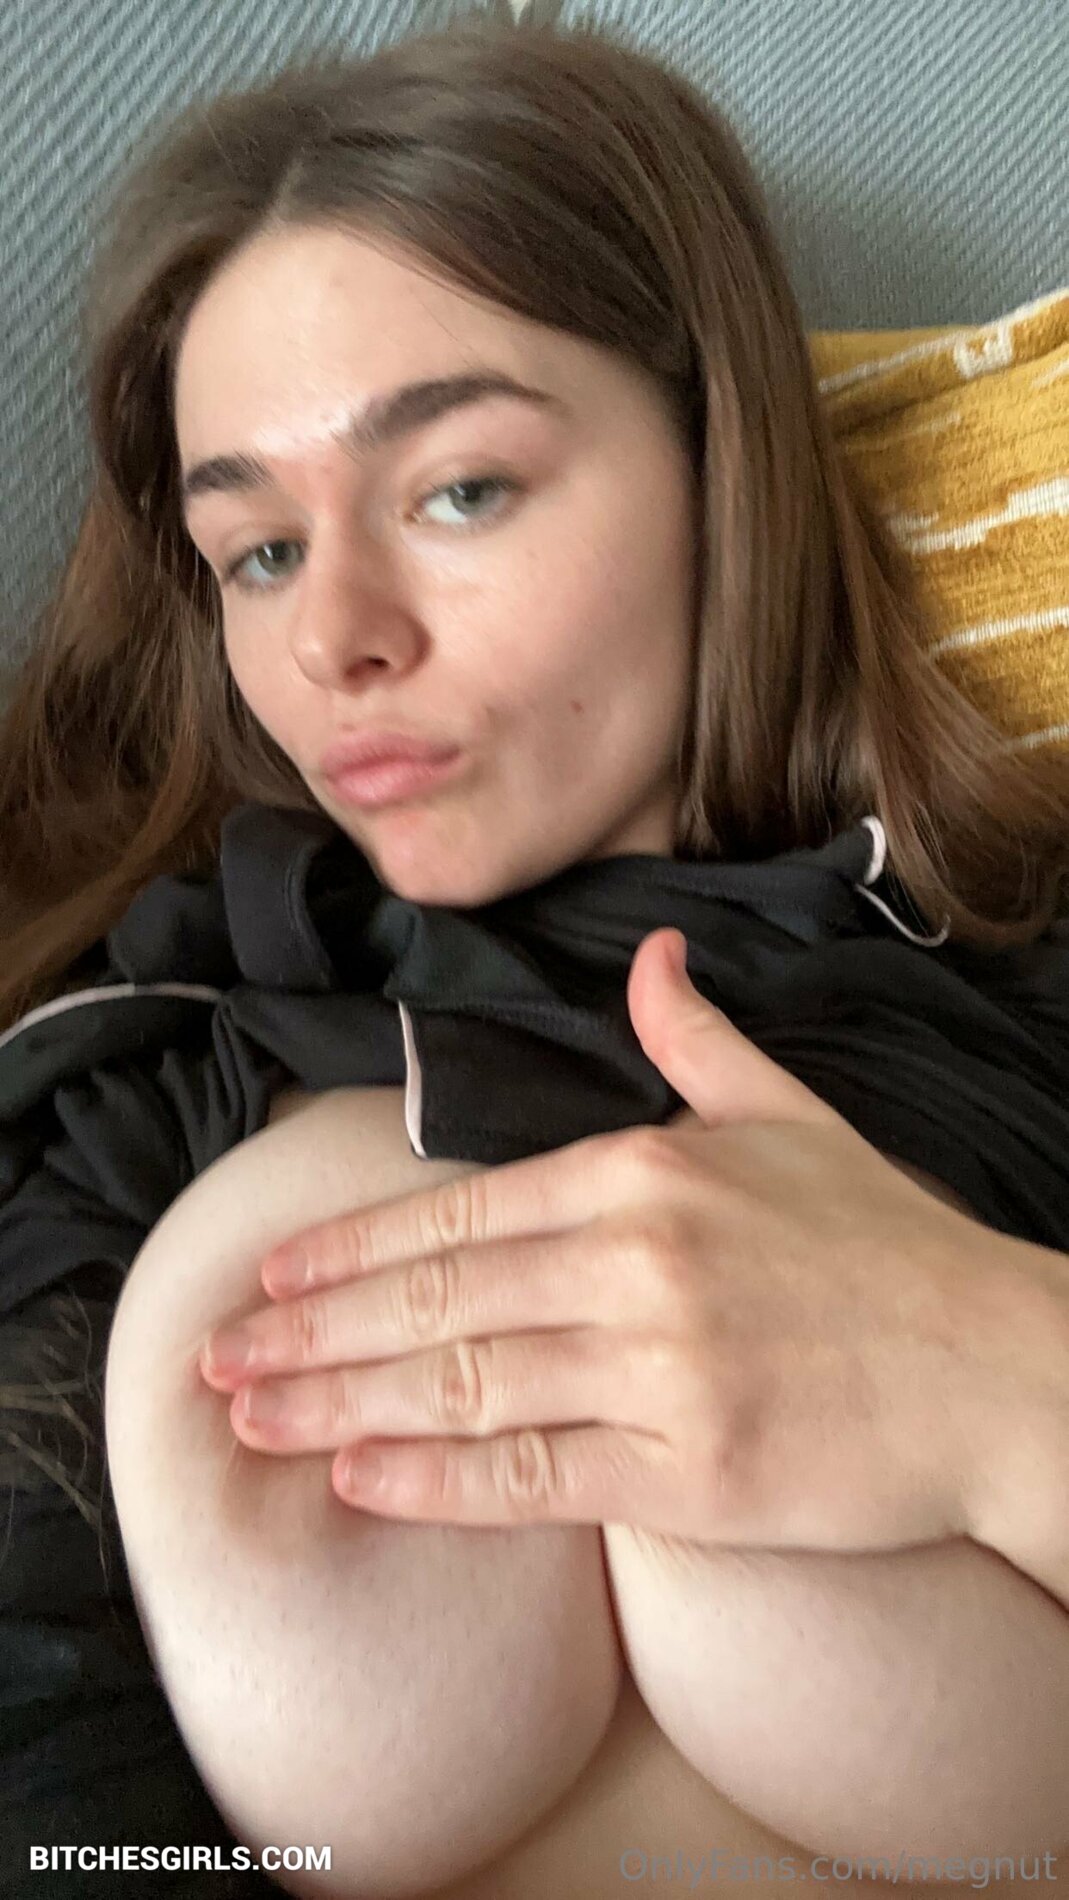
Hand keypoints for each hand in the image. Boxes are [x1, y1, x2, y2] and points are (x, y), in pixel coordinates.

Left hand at [198, 928, 990, 1548]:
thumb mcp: (791, 1116)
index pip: (459, 1209)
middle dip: (310, 1332)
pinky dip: (436, 1482)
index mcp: (645, 1170)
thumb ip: (697, 1041)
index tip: (272, 1277)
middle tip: (215, 1360)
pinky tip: (359, 1483)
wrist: (999, 1368)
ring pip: (463, 1384)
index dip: (351, 1250)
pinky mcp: (690, 1473)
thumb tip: (653, 960)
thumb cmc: (888, 1247)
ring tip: (251, 1422)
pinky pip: (533, 1478)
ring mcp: (661, 1369)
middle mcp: (638, 1261)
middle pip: (436, 1298)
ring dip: (340, 1405)